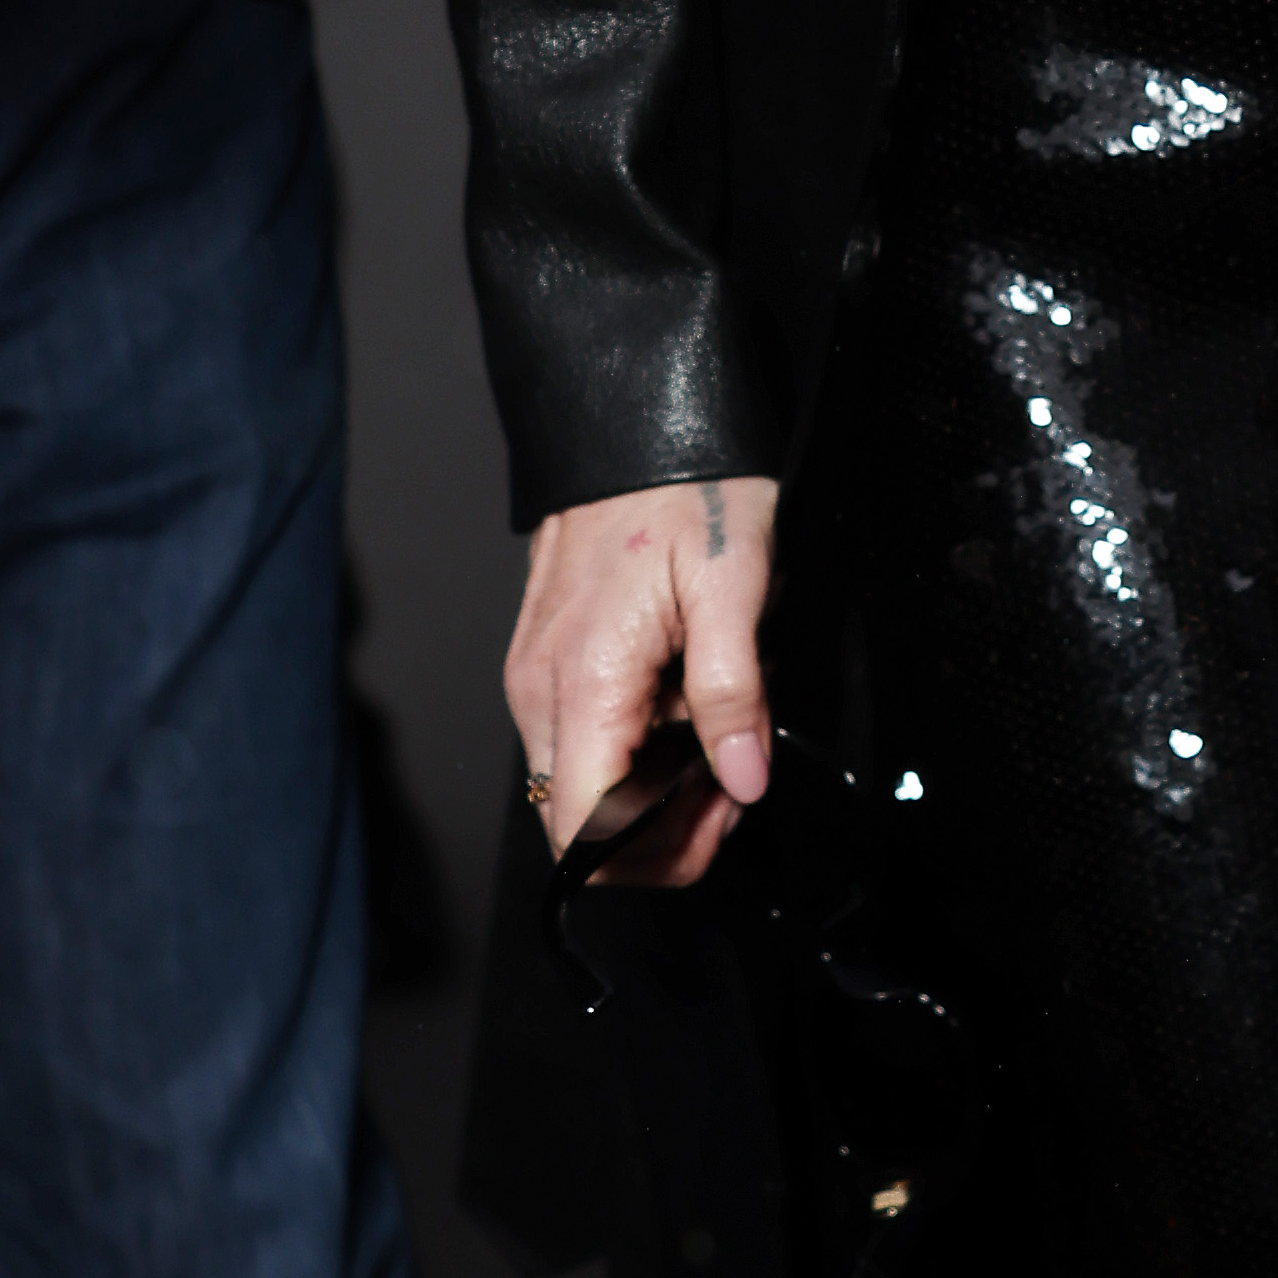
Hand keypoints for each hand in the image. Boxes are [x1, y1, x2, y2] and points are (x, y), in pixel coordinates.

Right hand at [505, 469, 781, 881]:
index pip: (583, 833)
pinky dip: (637, 746)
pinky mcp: (544, 663)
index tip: (720, 816)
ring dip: (654, 787)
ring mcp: (534, 678)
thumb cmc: (686, 487)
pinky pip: (582, 740)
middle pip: (579, 823)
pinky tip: (686, 698)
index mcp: (583, 683)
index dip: (654, 854)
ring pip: (582, 786)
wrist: (637, 423)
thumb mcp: (734, 586)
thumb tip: (743, 780)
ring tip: (719, 725)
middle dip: (664, 826)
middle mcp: (539, 692)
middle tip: (735, 772)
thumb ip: (733, 695)